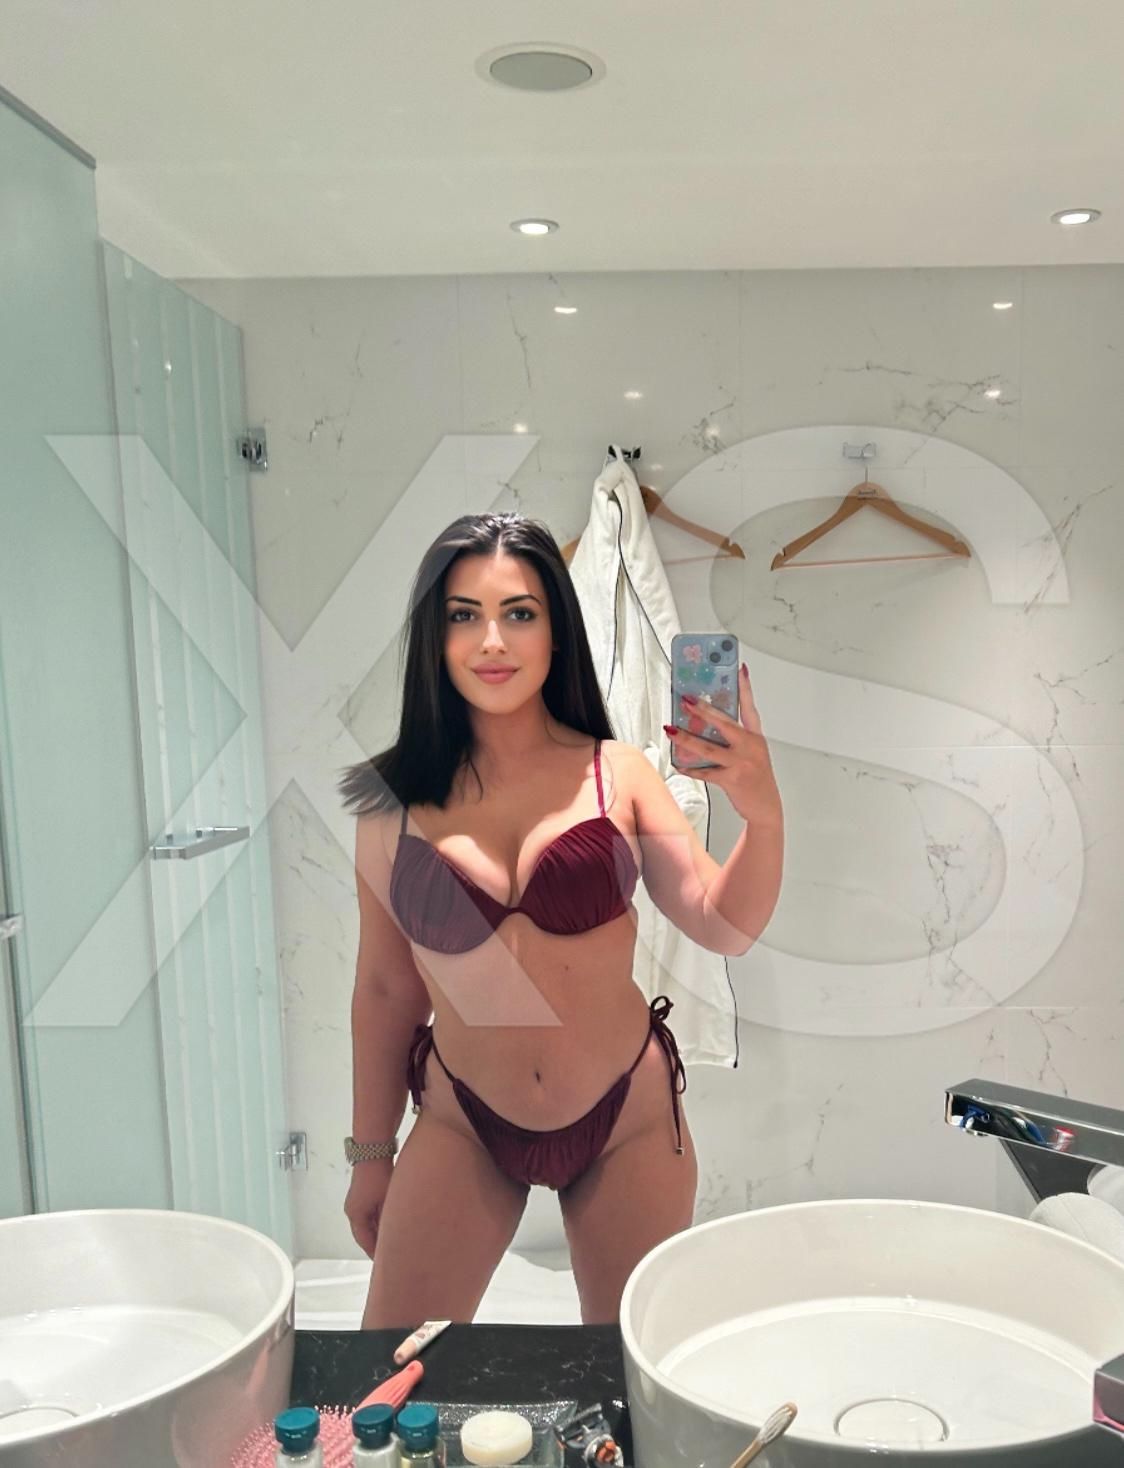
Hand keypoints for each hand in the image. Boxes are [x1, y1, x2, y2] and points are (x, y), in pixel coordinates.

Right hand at [344, 1158, 393, 1258]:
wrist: (373, 1150)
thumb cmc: (377, 1174)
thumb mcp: (386, 1201)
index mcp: (355, 1214)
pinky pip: (372, 1211)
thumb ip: (390, 1220)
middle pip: (365, 1232)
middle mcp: (354, 1209)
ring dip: (380, 1229)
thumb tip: (398, 1234)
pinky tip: (393, 1220)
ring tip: (394, 1238)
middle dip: (378, 1241)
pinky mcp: (365, 1193)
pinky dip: (380, 1218)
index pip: (363, 1240)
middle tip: (390, 1252)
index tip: (384, 1261)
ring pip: (369, 1222)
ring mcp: (358, 1201)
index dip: (374, 1251)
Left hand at [665, 662, 780, 822]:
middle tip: (685, 699)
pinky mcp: (732, 779)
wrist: (766, 807)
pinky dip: (690, 768)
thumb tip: (703, 724)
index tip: (740, 668)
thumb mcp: (752, 752)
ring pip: (709, 748)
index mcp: (755, 737)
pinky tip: (678, 764)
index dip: (745, 688)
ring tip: (670, 729)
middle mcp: (750, 746)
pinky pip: (705, 772)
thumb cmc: (756, 777)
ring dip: (686, 738)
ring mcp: (742, 763)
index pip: (750, 707)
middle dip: (703, 710)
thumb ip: (734, 738)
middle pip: (724, 723)